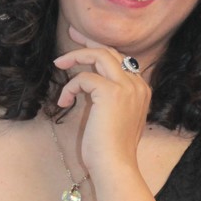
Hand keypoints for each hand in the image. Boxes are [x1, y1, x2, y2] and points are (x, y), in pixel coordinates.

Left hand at [52, 26, 151, 176]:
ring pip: (100, 55)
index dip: (100, 50)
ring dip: (76, 56)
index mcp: (141, 89)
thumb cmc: (111, 149)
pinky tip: (65, 101)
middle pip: (111, 51)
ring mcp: (127, 87)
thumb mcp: (115, 117)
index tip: (82, 45)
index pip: (120, 60)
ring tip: (59, 63)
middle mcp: (138, 84)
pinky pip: (84, 77)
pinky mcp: (111, 92)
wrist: (115, 165)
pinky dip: (70, 87)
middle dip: (88, 41)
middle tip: (71, 34)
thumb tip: (90, 84)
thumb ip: (111, 98)